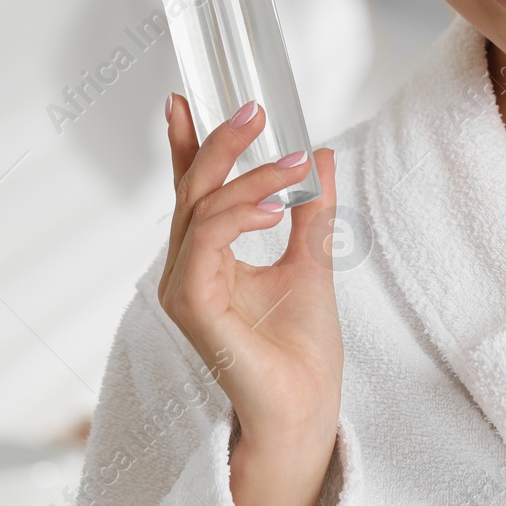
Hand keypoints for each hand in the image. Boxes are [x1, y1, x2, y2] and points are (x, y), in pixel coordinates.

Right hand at [158, 95, 341, 505]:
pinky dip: (240, 216)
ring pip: (203, 210)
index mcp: (212, 256)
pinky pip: (206, 243)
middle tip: (254, 110)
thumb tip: (320, 155)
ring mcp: (186, 288)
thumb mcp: (313, 259)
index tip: (186, 99)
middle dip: (219, 142)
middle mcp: (190, 269)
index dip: (186, 145)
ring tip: (293, 163)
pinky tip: (275, 207)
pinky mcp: (194, 308)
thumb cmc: (301, 348)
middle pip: (194, 190)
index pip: (194, 190)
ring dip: (250, 179)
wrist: (306, 406)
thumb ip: (311, 209)